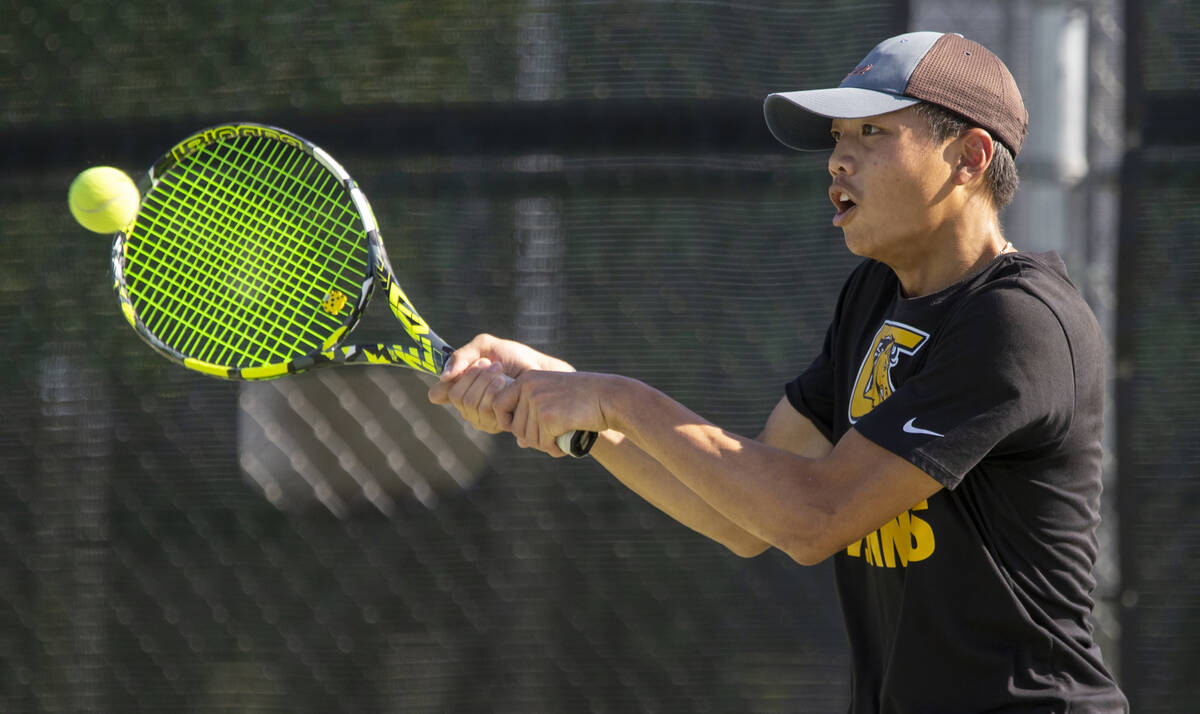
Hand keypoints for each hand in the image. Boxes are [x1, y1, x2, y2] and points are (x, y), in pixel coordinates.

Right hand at [428, 334, 574, 434]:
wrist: (538, 368)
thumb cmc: (512, 357)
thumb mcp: (484, 346)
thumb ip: (461, 356)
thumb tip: (444, 377)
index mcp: (459, 387)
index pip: (437, 394)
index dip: (445, 384)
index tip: (465, 368)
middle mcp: (466, 405)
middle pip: (456, 396)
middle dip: (474, 376)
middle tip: (490, 364)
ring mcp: (480, 417)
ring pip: (469, 404)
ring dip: (485, 382)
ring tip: (500, 370)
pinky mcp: (495, 424)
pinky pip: (485, 410)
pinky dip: (494, 391)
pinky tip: (506, 383)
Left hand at [495, 371, 612, 455]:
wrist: (609, 397)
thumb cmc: (585, 399)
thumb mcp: (555, 398)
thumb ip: (535, 414)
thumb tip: (519, 442)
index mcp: (527, 379)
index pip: (498, 404)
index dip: (506, 422)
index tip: (522, 431)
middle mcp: (528, 388)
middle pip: (515, 427)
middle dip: (532, 439)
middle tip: (550, 440)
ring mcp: (537, 401)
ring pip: (528, 438)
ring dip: (544, 445)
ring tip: (559, 442)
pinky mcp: (548, 416)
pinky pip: (543, 443)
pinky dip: (554, 449)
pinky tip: (563, 446)